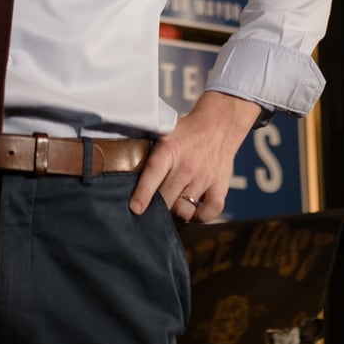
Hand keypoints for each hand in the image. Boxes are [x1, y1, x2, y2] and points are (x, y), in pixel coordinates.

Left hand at [129, 91, 261, 222]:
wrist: (219, 126)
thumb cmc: (185, 134)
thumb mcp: (163, 133)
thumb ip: (147, 152)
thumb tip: (123, 173)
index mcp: (169, 150)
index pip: (154, 173)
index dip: (143, 193)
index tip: (135, 209)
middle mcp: (186, 166)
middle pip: (167, 198)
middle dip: (157, 208)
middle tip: (151, 212)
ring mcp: (204, 177)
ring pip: (186, 209)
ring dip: (176, 214)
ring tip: (171, 209)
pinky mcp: (220, 186)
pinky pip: (210, 212)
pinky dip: (200, 217)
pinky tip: (194, 211)